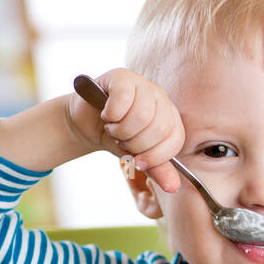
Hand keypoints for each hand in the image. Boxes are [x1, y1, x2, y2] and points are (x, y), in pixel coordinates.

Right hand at [65, 67, 184, 192]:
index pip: (175, 140)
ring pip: (141, 116)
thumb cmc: (117, 137)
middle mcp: (161, 98)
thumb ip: (157, 170)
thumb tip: (172, 186)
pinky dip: (111, 114)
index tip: (138, 162)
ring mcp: (143, 84)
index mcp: (171, 117)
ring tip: (114, 128)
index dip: (155, 157)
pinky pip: (123, 100)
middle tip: (123, 140)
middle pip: (158, 128)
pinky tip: (107, 115)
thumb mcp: (138, 156)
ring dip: (121, 130)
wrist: (88, 122)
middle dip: (135, 144)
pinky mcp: (122, 77)